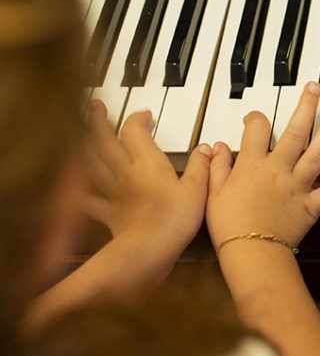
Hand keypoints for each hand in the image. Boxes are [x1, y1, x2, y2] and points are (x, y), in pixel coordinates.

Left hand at [83, 101, 210, 247]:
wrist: (148, 249)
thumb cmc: (174, 219)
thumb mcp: (198, 189)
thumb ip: (201, 166)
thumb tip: (206, 149)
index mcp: (148, 162)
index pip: (134, 130)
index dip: (137, 118)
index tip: (145, 115)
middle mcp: (126, 172)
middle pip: (104, 140)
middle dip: (98, 120)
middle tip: (94, 106)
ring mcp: (114, 193)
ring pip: (92, 163)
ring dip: (84, 146)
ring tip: (81, 135)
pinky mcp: (109, 213)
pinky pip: (90, 200)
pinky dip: (82, 193)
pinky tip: (76, 190)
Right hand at [206, 82, 319, 249]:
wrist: (250, 254)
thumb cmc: (228, 226)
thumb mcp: (212, 193)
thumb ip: (215, 167)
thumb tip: (215, 146)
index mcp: (251, 165)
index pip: (256, 129)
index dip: (256, 118)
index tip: (256, 118)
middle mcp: (277, 170)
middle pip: (294, 131)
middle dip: (305, 106)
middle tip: (315, 87)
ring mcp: (297, 186)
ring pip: (316, 152)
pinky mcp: (311, 205)